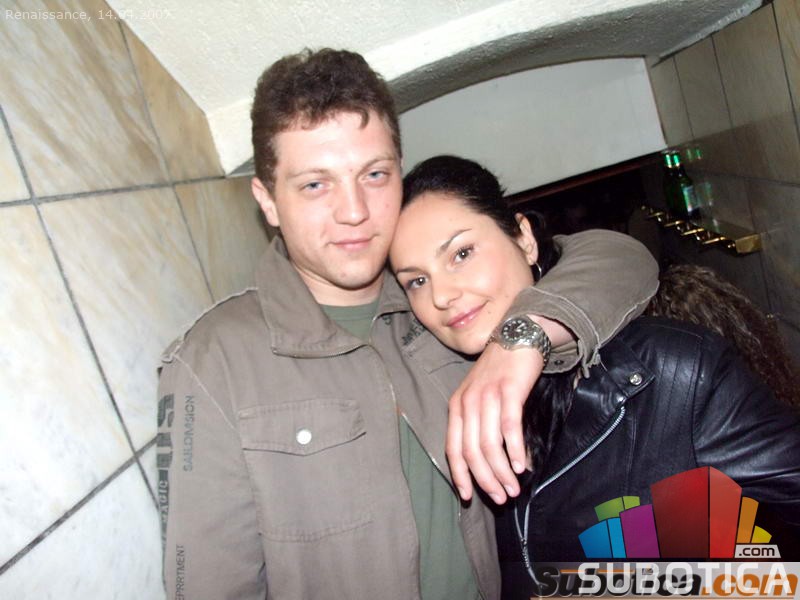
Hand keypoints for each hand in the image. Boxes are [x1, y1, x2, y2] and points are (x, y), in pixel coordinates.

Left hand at [446, 342, 543, 503]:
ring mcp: (487, 396)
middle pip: (471, 451)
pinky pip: (509, 427)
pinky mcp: (508, 390)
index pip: (452, 448)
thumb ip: (478, 423)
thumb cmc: (499, 372)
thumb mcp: (478, 395)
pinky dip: (514, 450)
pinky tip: (521, 466)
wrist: (517, 337)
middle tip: (501, 497)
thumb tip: (488, 460)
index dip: (460, 475)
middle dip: (485, 479)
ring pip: (489, 444)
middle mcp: (467, 402)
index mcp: (456, 406)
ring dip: (501, 471)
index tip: (469, 497)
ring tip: (513, 488)